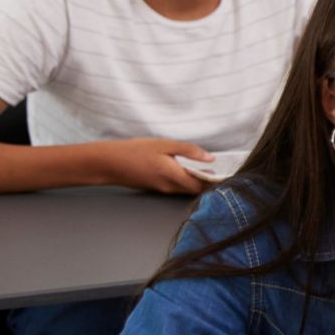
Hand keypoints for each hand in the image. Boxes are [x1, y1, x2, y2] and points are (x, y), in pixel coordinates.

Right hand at [94, 137, 214, 193]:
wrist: (107, 163)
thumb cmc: (134, 151)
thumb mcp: (163, 145)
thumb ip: (189, 151)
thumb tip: (211, 158)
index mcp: (175, 176)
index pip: (203, 186)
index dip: (216, 182)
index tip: (227, 174)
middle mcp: (170, 187)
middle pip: (196, 190)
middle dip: (208, 182)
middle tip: (219, 170)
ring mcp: (162, 189)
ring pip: (186, 189)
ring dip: (196, 181)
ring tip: (205, 169)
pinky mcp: (155, 188)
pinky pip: (176, 187)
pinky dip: (184, 181)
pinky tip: (186, 170)